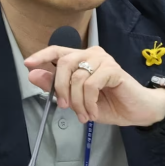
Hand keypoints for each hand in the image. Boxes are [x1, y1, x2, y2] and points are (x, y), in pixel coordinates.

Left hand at [24, 46, 164, 125]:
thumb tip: (33, 74)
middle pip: (64, 63)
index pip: (57, 50)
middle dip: (60, 88)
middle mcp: (91, 53)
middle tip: (65, 107)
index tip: (27, 64)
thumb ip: (55, 85)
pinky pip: (91, 84)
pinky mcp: (113, 69)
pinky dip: (89, 102)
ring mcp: (103, 59)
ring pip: (77, 77)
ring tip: (84, 114)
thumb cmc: (107, 103)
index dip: (41, 56)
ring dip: (77, 101)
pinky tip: (93, 111)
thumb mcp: (76, 98)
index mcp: (81, 57)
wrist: (137, 111)